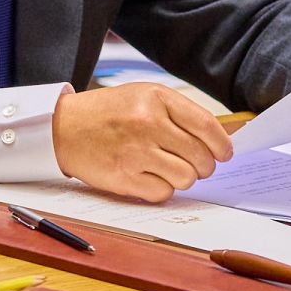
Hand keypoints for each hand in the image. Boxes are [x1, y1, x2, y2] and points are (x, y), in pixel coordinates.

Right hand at [53, 84, 232, 201]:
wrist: (65, 127)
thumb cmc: (109, 113)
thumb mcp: (144, 97)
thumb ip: (178, 114)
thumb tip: (217, 142)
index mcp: (157, 99)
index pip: (206, 126)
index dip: (222, 145)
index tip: (225, 154)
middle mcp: (147, 123)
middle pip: (200, 156)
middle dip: (205, 166)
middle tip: (197, 166)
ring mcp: (135, 152)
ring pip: (185, 178)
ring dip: (184, 179)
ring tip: (172, 171)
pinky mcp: (123, 177)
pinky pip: (163, 193)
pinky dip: (162, 189)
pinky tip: (151, 177)